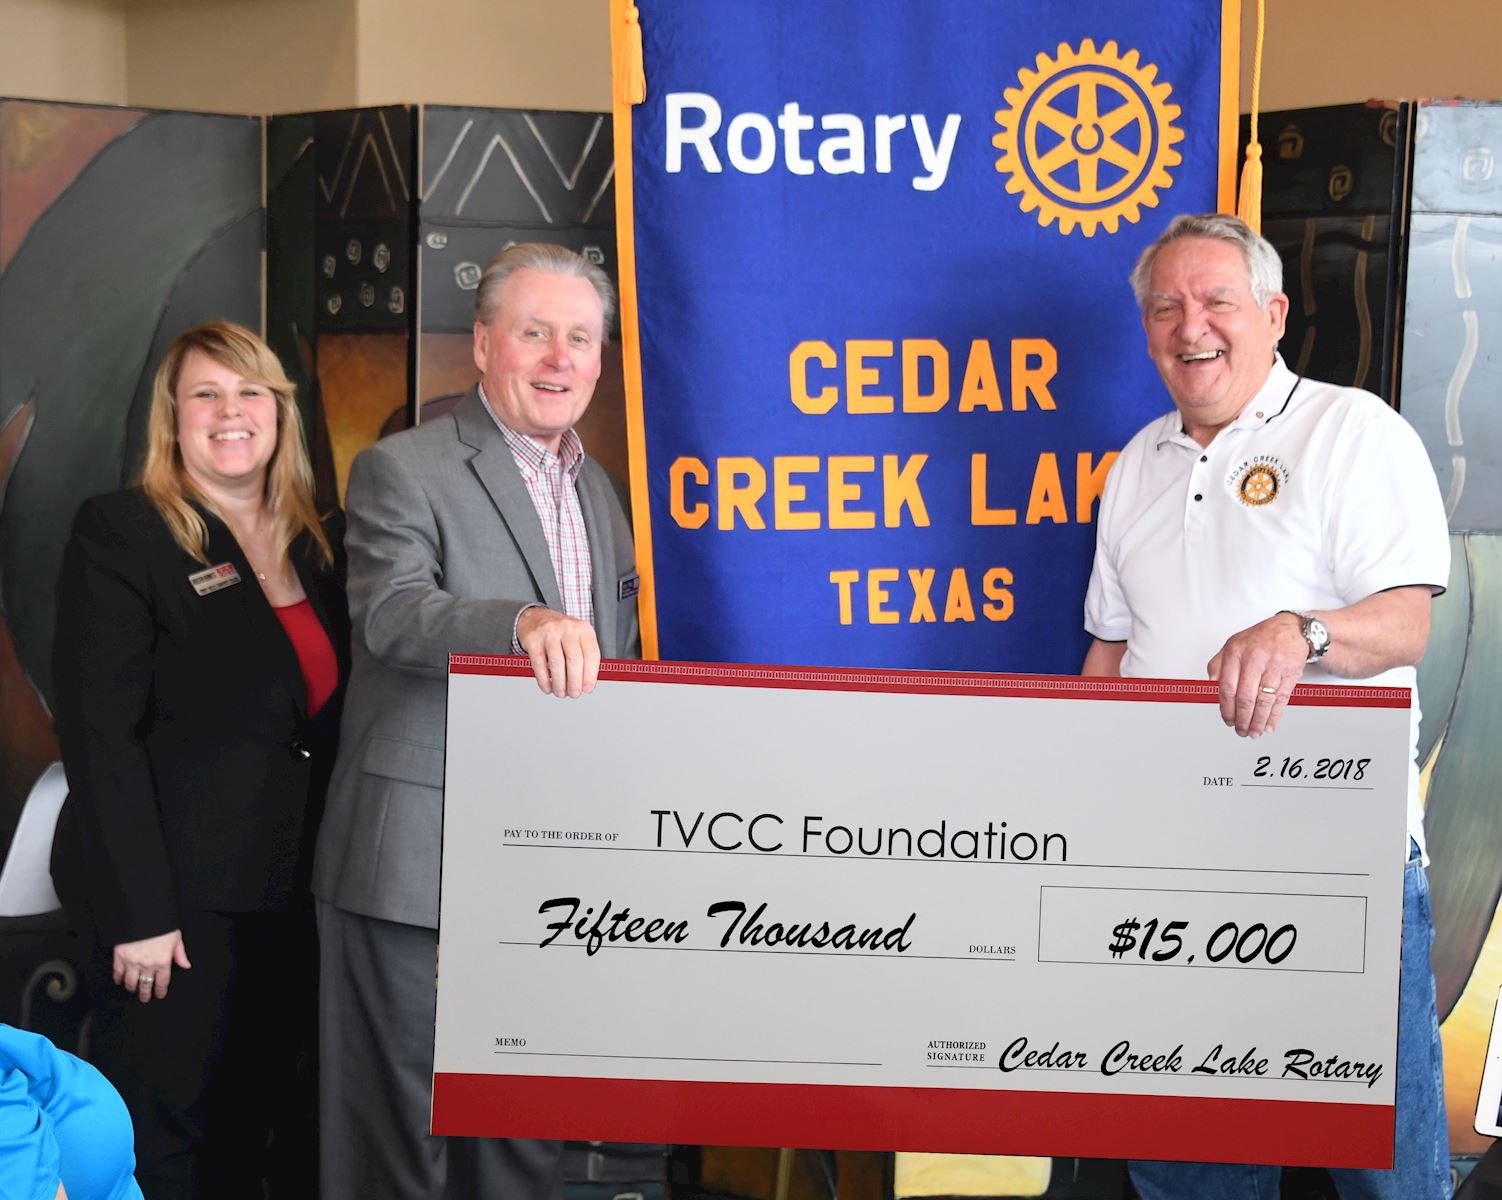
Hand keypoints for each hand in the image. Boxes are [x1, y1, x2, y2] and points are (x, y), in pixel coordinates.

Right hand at [113, 930, 190, 1002]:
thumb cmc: (162, 925)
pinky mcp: (119, 957)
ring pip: (131, 982)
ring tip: (133, 990)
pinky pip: (118, 973)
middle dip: (145, 994)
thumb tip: (186, 965)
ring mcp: (132, 962)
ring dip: (132, 988)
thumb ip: (180, 954)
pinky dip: (118, 979)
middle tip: (145, 998)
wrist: (142, 914)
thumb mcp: (176, 938)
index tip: (159, 995)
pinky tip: (120, 981)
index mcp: (163, 961)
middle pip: (145, 985)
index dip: (160, 991)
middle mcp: (148, 965)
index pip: (162, 982)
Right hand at [515, 606, 601, 697]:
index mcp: (583, 629)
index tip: (587, 689)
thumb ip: (584, 655)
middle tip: (574, 694)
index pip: (591, 655)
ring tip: (560, 693)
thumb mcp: (578, 637)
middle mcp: (567, 628)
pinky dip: (544, 680)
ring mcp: (549, 633)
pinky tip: (547, 687)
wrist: (535, 617)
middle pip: (575, 660)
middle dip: (575, 683)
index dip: (590, 676)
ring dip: (559, 684)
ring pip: (557, 664)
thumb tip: (586, 683)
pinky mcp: (533, 640)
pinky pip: (539, 664)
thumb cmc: (560, 633)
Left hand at [1207, 612, 1308, 737]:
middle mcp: (1254, 658)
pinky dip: (1275, 716)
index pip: (1227, 687)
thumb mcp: (1233, 645)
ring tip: (1254, 732)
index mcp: (1236, 652)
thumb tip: (1210, 685)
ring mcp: (1274, 665)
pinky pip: (1281, 699)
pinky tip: (1270, 725)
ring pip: (1263, 701)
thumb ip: (1218, 664)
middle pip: (1245, 697)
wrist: (1291, 629)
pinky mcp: (1291, 672)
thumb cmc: (1259, 639)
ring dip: (1258, 721)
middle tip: (1240, 730)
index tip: (1227, 720)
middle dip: (1242, 719)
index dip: (1226, 708)